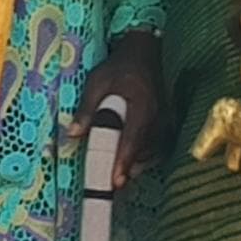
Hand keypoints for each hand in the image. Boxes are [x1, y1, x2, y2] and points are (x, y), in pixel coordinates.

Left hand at [70, 31, 162, 188]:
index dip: (124, 161)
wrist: (144, 56)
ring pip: (151, 153)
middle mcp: (158, 117)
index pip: (133, 138)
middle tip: (110, 183)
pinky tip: (128, 162)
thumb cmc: (118, 68)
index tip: (115, 180)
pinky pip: (156, 149)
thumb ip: (87, 109)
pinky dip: (142, 157)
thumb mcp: (96, 82)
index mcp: (142, 105)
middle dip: (127, 168)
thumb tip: (73, 134)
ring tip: (116, 175)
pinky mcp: (167, 127)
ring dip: (134, 164)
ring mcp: (166, 123)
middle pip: (143, 152)